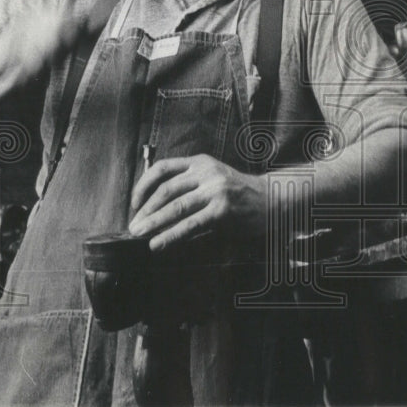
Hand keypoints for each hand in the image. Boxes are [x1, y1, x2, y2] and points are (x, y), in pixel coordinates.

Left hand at [127, 154, 262, 250]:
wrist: (273, 199)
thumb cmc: (240, 194)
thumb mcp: (213, 180)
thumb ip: (188, 189)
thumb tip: (156, 211)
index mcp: (200, 163)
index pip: (162, 168)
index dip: (143, 186)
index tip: (134, 203)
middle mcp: (206, 172)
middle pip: (166, 189)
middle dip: (145, 210)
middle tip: (133, 226)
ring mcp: (215, 190)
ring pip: (175, 206)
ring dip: (153, 222)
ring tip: (139, 234)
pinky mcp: (222, 210)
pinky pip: (191, 224)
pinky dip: (170, 235)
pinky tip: (158, 244)